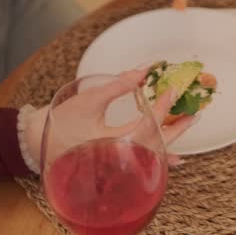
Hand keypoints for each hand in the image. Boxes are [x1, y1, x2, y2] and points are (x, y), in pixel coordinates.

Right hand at [22, 65, 198, 170]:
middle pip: (157, 144)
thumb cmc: (63, 121)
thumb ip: (118, 85)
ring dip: (172, 140)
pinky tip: (174, 155)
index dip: (163, 106)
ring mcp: (118, 164)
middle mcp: (120, 157)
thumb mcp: (89, 99)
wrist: (40, 143)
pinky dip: (159, 156)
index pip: (148, 123)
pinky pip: (143, 161)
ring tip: (188, 125)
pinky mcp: (116, 164)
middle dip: (177, 127)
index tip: (174, 89)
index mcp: (113, 141)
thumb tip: (145, 70)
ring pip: (152, 155)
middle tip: (195, 112)